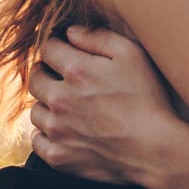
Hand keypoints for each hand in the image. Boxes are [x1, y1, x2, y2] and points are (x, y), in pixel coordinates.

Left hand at [29, 24, 188, 188]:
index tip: (65, 50)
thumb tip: (71, 32)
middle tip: (61, 76)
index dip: (56, 46)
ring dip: (47, 105)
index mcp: (76, 71)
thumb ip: (99, 37)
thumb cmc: (147, 99)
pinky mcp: (59, 156)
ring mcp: (57, 131)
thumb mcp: (132, 55)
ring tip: (67, 106)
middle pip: (35, 79)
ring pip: (35, 111)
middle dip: (45, 72)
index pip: (47, 49)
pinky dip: (45, 134)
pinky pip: (37, 141)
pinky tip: (63, 130)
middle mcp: (59, 100)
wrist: (154, 149)